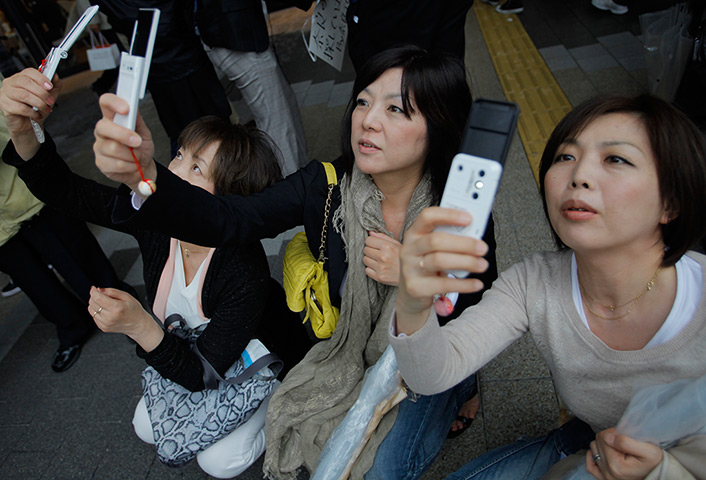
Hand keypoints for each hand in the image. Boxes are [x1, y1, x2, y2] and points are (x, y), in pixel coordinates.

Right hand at [0, 68, 60, 157]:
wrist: (28, 124)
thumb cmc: (36, 108)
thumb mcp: (48, 95)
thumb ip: (54, 85)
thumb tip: (55, 76)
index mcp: (20, 77)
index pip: (29, 72)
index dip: (41, 78)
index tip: (50, 86)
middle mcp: (10, 83)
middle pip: (26, 82)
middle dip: (42, 93)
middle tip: (50, 101)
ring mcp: (5, 94)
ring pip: (24, 95)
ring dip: (39, 103)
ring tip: (46, 109)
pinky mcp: (5, 106)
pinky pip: (21, 108)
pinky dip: (33, 113)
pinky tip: (37, 115)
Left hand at [88, 286, 162, 351]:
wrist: (137, 324)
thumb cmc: (134, 309)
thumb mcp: (126, 296)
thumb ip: (112, 291)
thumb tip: (99, 289)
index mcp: (117, 308)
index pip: (98, 298)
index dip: (93, 291)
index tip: (94, 288)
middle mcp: (110, 317)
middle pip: (92, 303)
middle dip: (94, 296)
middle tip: (103, 295)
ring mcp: (105, 324)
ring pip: (91, 310)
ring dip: (95, 304)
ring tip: (105, 303)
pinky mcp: (103, 327)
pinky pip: (94, 316)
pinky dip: (97, 311)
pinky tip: (106, 311)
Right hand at [93, 93, 155, 191]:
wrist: (142, 169)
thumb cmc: (141, 148)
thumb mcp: (144, 133)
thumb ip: (138, 121)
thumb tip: (134, 107)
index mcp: (112, 119)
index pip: (106, 103)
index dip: (114, 103)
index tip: (126, 109)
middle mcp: (102, 131)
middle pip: (103, 127)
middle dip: (124, 134)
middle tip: (138, 141)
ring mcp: (99, 147)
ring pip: (113, 148)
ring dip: (132, 154)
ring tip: (137, 156)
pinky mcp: (101, 163)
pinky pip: (117, 164)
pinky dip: (130, 165)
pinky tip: (132, 164)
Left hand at [364, 231, 401, 285]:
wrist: (411, 274)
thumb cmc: (403, 258)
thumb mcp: (397, 244)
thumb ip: (383, 237)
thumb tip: (370, 233)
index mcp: (387, 246)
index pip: (368, 240)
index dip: (371, 242)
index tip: (375, 245)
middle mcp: (383, 256)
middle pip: (365, 250)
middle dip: (370, 250)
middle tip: (378, 253)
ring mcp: (380, 268)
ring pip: (365, 260)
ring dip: (370, 260)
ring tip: (379, 261)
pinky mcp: (379, 277)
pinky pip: (367, 270)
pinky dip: (371, 269)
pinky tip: (379, 268)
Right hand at [396, 207, 488, 334]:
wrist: (412, 294)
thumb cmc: (429, 265)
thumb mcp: (434, 249)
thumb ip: (450, 239)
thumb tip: (475, 236)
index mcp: (415, 233)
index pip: (427, 216)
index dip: (448, 215)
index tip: (469, 218)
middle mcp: (409, 249)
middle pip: (436, 240)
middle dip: (463, 243)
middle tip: (483, 248)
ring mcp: (410, 269)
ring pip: (439, 261)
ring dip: (465, 262)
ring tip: (482, 265)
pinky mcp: (415, 288)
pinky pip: (443, 284)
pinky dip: (464, 284)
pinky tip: (477, 283)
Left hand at [586, 428, 662, 479]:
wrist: (659, 475)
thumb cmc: (654, 462)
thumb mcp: (647, 450)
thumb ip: (626, 442)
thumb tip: (607, 436)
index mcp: (616, 465)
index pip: (603, 437)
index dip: (613, 432)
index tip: (624, 435)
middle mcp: (608, 473)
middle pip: (597, 442)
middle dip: (609, 437)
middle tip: (622, 440)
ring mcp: (605, 477)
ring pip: (593, 449)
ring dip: (603, 445)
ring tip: (617, 447)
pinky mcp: (604, 479)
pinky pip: (590, 465)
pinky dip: (593, 455)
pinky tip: (603, 452)